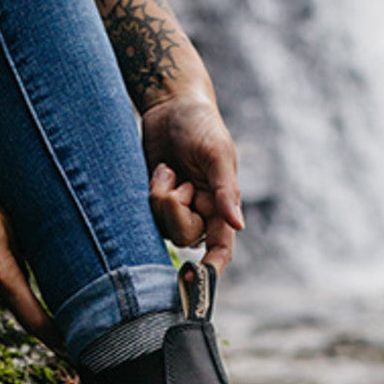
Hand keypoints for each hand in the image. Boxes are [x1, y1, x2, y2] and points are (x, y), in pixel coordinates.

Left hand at [143, 89, 243, 272]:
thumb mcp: (217, 153)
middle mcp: (199, 212)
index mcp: (221, 206)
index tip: (199, 279)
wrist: (169, 104)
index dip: (212, 268)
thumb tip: (238, 226)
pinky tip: (158, 170)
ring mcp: (174, 209)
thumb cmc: (200, 125)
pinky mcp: (151, 202)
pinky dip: (149, 193)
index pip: (220, 247)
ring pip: (162, 227)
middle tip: (175, 180)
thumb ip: (226, 191)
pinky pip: (145, 215)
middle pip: (184, 236)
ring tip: (167, 169)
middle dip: (174, 210)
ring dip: (160, 197)